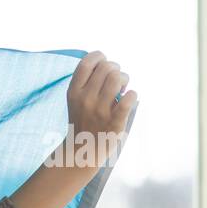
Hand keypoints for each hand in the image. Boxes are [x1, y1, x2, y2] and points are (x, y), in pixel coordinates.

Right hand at [62, 50, 138, 172]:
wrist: (82, 150)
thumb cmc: (83, 120)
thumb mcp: (75, 100)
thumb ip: (85, 81)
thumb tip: (106, 62)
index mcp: (73, 92)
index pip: (87, 62)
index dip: (99, 57)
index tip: (104, 64)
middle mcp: (85, 99)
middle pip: (107, 67)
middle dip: (116, 69)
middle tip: (116, 81)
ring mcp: (100, 111)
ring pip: (118, 78)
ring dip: (125, 79)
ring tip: (122, 89)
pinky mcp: (114, 121)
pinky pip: (129, 98)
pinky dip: (132, 95)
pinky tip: (129, 98)